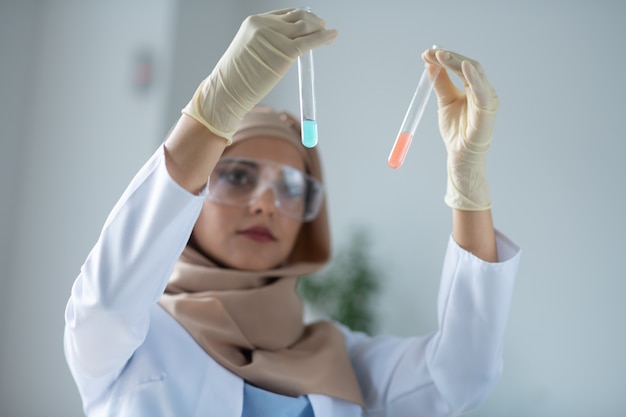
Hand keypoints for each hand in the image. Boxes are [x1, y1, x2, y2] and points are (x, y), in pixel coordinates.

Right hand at [183, 9, 337, 142]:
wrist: (227, 92)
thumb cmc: (236, 80)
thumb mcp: (249, 52)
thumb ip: (267, 43)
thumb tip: (287, 47)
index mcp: (254, 22)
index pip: (285, 14)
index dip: (301, 18)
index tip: (311, 24)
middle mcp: (264, 24)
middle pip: (297, 16)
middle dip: (313, 21)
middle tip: (323, 27)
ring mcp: (275, 37)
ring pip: (305, 27)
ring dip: (320, 30)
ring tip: (328, 35)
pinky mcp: (285, 52)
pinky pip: (309, 42)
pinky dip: (323, 38)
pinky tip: (332, 36)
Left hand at [422, 48, 498, 210]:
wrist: (460, 155)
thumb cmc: (457, 130)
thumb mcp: (445, 101)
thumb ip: (440, 83)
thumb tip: (430, 64)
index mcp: (474, 87)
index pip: (461, 66)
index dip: (446, 58)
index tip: (427, 53)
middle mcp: (483, 90)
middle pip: (468, 66)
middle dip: (449, 57)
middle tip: (432, 52)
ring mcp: (487, 100)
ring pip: (474, 74)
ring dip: (456, 63)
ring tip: (441, 56)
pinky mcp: (487, 111)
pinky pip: (481, 91)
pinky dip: (473, 78)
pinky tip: (464, 66)